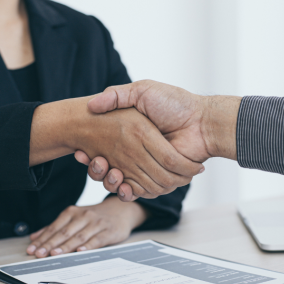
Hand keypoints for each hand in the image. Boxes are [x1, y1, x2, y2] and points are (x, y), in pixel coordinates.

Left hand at [26, 197, 147, 257]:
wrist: (121, 210)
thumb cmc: (95, 216)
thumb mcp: (75, 217)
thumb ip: (55, 227)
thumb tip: (35, 237)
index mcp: (73, 212)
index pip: (54, 227)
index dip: (43, 239)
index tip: (32, 249)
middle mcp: (84, 216)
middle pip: (64, 232)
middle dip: (50, 244)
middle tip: (39, 253)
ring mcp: (96, 223)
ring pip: (78, 236)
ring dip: (66, 246)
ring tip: (55, 254)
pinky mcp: (109, 231)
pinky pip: (97, 239)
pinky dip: (88, 245)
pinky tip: (80, 251)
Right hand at [74, 80, 241, 199]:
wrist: (202, 120)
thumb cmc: (174, 103)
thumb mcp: (142, 91)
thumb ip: (117, 95)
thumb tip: (91, 104)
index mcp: (131, 136)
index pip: (103, 149)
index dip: (90, 154)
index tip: (81, 152)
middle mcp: (137, 153)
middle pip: (108, 170)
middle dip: (97, 169)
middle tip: (95, 162)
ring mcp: (147, 167)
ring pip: (120, 183)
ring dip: (110, 181)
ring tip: (108, 171)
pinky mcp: (159, 179)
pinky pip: (140, 191)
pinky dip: (128, 192)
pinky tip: (122, 184)